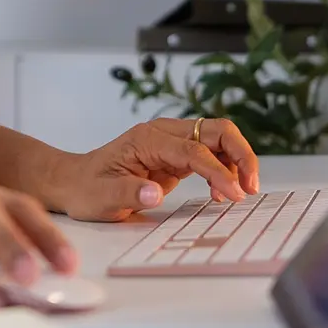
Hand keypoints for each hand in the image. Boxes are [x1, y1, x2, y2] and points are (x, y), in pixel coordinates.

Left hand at [50, 118, 259, 221]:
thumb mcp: (102, 197)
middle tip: (251, 187)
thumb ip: (128, 193)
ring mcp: (172, 141)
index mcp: (147, 139)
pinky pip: (211, 154)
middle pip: (216, 130)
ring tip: (239, 194)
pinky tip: (221, 193)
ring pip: (219, 139)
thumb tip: (153, 194)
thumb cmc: (87, 189)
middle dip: (241, 155)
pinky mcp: (176, 154)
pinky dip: (224, 169)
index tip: (235, 194)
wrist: (75, 182)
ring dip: (236, 162)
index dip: (218, 171)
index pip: (194, 150)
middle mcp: (163, 133)